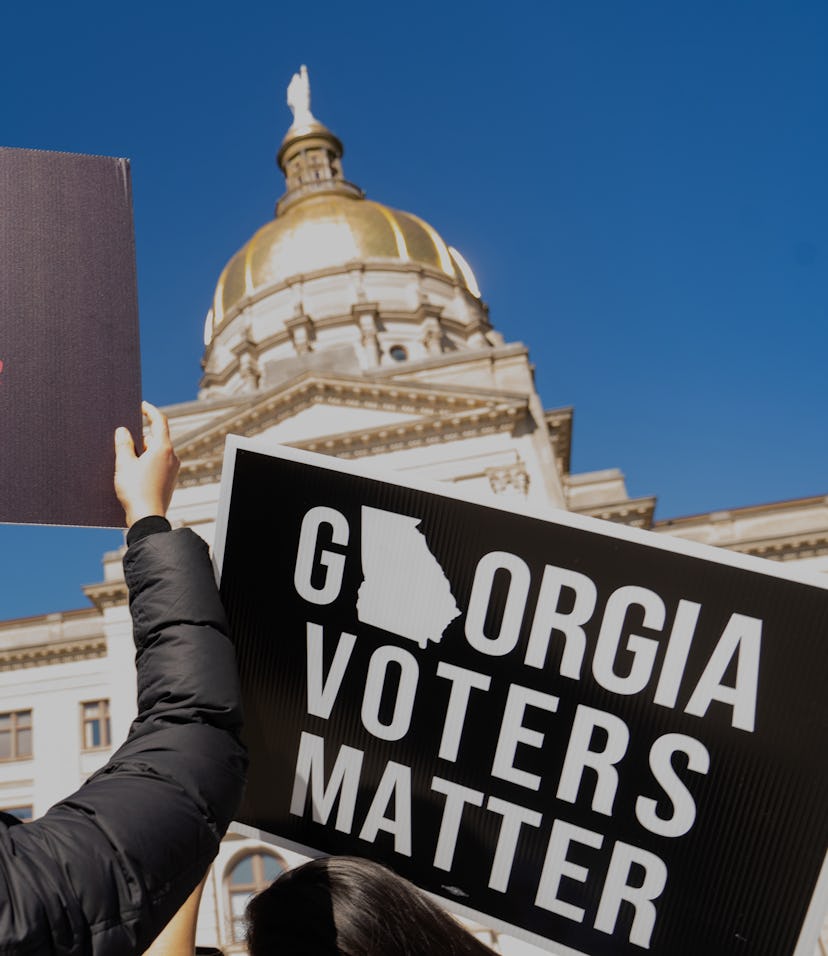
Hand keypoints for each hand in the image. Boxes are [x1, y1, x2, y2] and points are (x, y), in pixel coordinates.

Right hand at [114, 402, 179, 527]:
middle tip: (122, 438)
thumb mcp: (124, 464)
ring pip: (155, 452)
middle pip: (155, 438)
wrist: (147, 518)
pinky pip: (157, 464)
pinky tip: (132, 470)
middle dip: (139, 437)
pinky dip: (145, 462)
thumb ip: (123, 444)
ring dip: (141, 451)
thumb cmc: (135, 491)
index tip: (141, 405)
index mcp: (163, 448)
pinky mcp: (169, 480)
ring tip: (123, 458)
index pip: (159, 421)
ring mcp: (172, 469)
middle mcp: (172, 457)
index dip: (150, 411)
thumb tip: (123, 431)